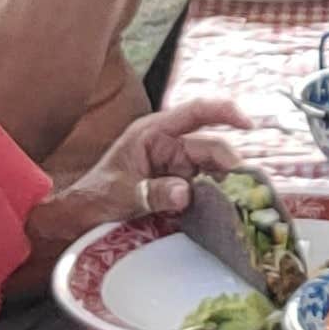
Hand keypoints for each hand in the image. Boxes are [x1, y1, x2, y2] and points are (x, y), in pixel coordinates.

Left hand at [32, 95, 248, 247]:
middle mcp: (169, 146)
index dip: (224, 112)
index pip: (195, 112)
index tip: (248, 124)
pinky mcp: (178, 187)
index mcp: (153, 133)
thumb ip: (151, 192)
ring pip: (211, 170)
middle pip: (209, 147)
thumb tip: (184, 193)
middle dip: (228, 165)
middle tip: (243, 189)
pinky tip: (225, 211)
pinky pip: (204, 188)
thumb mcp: (121, 194)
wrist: (80, 217)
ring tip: (238, 203)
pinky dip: (215, 198)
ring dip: (225, 185)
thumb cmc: (95, 196)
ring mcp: (175, 167)